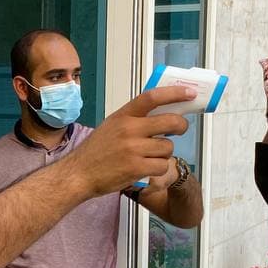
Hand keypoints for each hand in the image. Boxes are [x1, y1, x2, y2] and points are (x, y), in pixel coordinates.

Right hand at [65, 86, 191, 197]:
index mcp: (123, 116)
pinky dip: (158, 169)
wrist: (78, 174)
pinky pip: (162, 166)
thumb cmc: (96, 151)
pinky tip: (146, 169)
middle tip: (180, 129)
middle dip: (181, 125)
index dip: (175, 93)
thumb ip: (133, 119)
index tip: (189, 93)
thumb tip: (162, 114)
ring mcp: (133, 149)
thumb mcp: (111, 126)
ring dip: (164, 153)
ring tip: (150, 156)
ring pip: (168, 147)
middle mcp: (129, 129)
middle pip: (170, 121)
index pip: (152, 97)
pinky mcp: (136, 168)